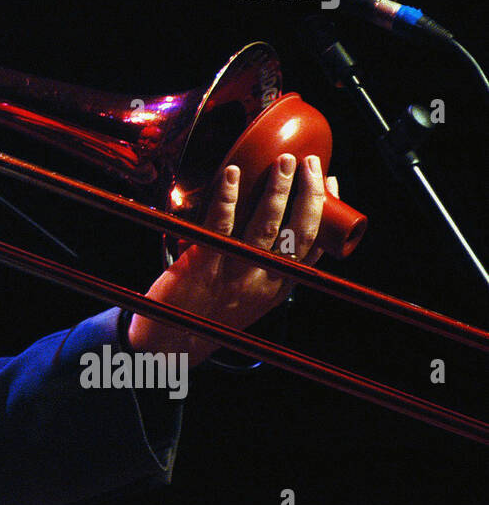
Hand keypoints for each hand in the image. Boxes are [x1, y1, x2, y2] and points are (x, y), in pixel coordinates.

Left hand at [128, 154, 339, 361]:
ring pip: (265, 228)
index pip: (315, 247)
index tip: (331, 182)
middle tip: (312, 163)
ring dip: (278, 192)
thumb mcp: (250, 294)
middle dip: (310, 195)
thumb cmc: (210, 311)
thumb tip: (272, 217)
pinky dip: (226, 199)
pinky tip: (232, 175)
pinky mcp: (202, 266)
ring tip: (285, 162)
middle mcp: (262, 280)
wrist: (171, 342)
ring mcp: (233, 273)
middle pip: (298, 234)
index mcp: (278, 286)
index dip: (327, 213)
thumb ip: (265, 264)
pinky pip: (219, 227)